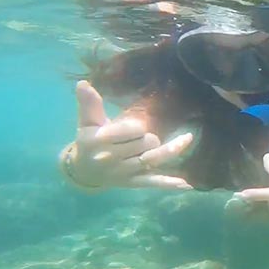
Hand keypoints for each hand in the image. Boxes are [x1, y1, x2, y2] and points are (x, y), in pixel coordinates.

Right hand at [68, 81, 192, 189]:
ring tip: (187, 138)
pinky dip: (169, 184)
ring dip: (170, 149)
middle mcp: (110, 158)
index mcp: (99, 140)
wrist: (82, 172)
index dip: (137, 127)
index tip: (134, 128)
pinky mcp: (131, 184)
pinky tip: (186, 184)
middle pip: (146, 142)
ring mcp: (123, 172)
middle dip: (148, 136)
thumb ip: (89, 103)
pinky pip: (152, 182)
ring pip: (153, 159)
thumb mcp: (87, 122)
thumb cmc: (89, 141)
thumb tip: (83, 83)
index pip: (131, 129)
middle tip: (140, 137)